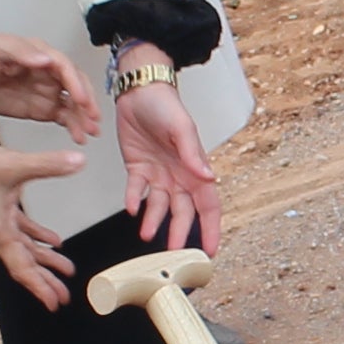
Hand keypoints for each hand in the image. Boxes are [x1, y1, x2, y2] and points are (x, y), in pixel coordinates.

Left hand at [0, 30, 94, 137]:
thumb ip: (21, 54)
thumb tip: (46, 59)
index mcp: (40, 54)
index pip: (65, 67)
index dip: (76, 83)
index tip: (82, 99)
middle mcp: (48, 72)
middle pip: (75, 86)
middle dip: (86, 102)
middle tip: (93, 118)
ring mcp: (46, 91)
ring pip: (72, 104)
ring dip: (83, 118)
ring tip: (90, 133)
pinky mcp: (41, 108)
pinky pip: (62, 117)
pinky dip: (72, 126)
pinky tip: (79, 137)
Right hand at [0, 131, 84, 306]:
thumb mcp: (14, 165)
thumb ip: (48, 164)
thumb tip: (78, 161)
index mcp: (0, 233)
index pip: (22, 268)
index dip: (39, 288)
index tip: (53, 303)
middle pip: (26, 264)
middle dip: (46, 280)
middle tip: (64, 295)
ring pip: (25, 249)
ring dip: (45, 260)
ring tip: (66, 269)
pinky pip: (21, 231)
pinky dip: (38, 237)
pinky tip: (54, 241)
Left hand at [115, 74, 222, 252]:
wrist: (138, 90)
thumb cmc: (166, 105)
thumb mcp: (182, 128)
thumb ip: (192, 154)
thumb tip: (208, 178)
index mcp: (195, 169)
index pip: (207, 205)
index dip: (210, 228)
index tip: (209, 250)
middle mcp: (178, 176)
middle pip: (183, 212)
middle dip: (180, 233)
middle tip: (174, 253)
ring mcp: (158, 174)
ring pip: (159, 206)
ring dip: (154, 221)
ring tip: (146, 235)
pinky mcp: (137, 168)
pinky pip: (137, 190)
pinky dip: (135, 200)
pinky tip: (132, 209)